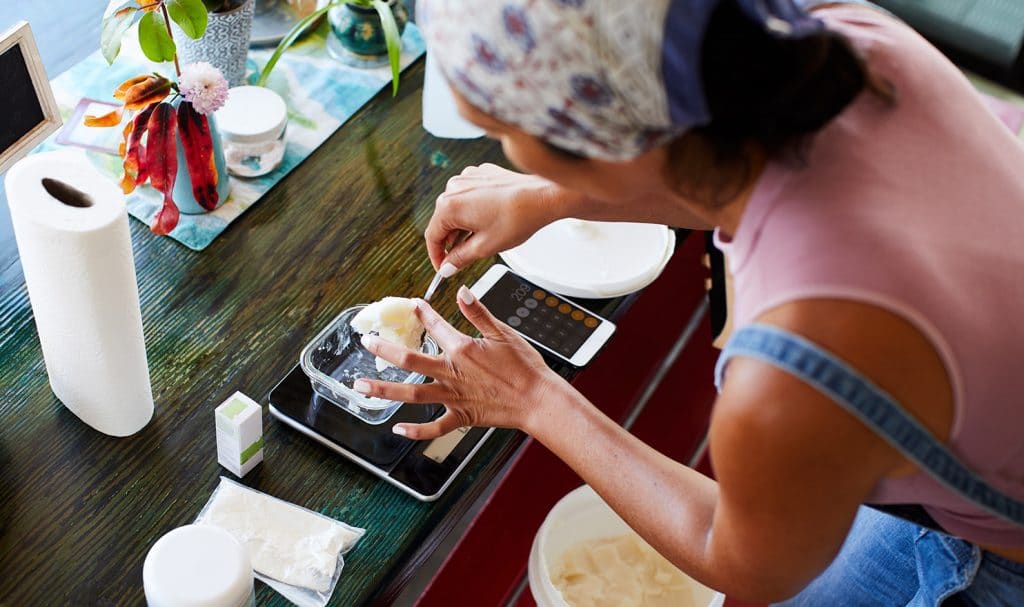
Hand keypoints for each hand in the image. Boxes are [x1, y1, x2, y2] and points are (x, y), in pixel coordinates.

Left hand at [353, 287, 562, 438]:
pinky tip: (398, 429)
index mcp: (462, 349)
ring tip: (361, 388)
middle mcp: (452, 372)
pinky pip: (434, 427)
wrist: (538, 400)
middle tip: (366, 343)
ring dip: (384, 390)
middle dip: (384, 350)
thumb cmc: (525, 367)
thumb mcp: (503, 333)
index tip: (412, 306)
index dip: (422, 313)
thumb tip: (462, 291)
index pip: (435, 326)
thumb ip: (478, 313)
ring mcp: (454, 397)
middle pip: (410, 359)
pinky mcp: (462, 417)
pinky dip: (416, 431)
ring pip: (412, 394)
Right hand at [426, 164, 575, 271]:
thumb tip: (447, 267)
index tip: (443, 267)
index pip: (432, 236)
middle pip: (443, 220)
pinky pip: (469, 196)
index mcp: (449, 205)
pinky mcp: (481, 174)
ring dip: (462, 226)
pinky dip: (473, 210)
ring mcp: (468, 177)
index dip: (437, 256)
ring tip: (479, 240)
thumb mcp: (484, 247)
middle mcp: (454, 187)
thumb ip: (460, 258)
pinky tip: (487, 221)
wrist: (543, 197)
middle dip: (451, 241)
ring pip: (456, 208)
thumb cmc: (517, 219)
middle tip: (461, 259)